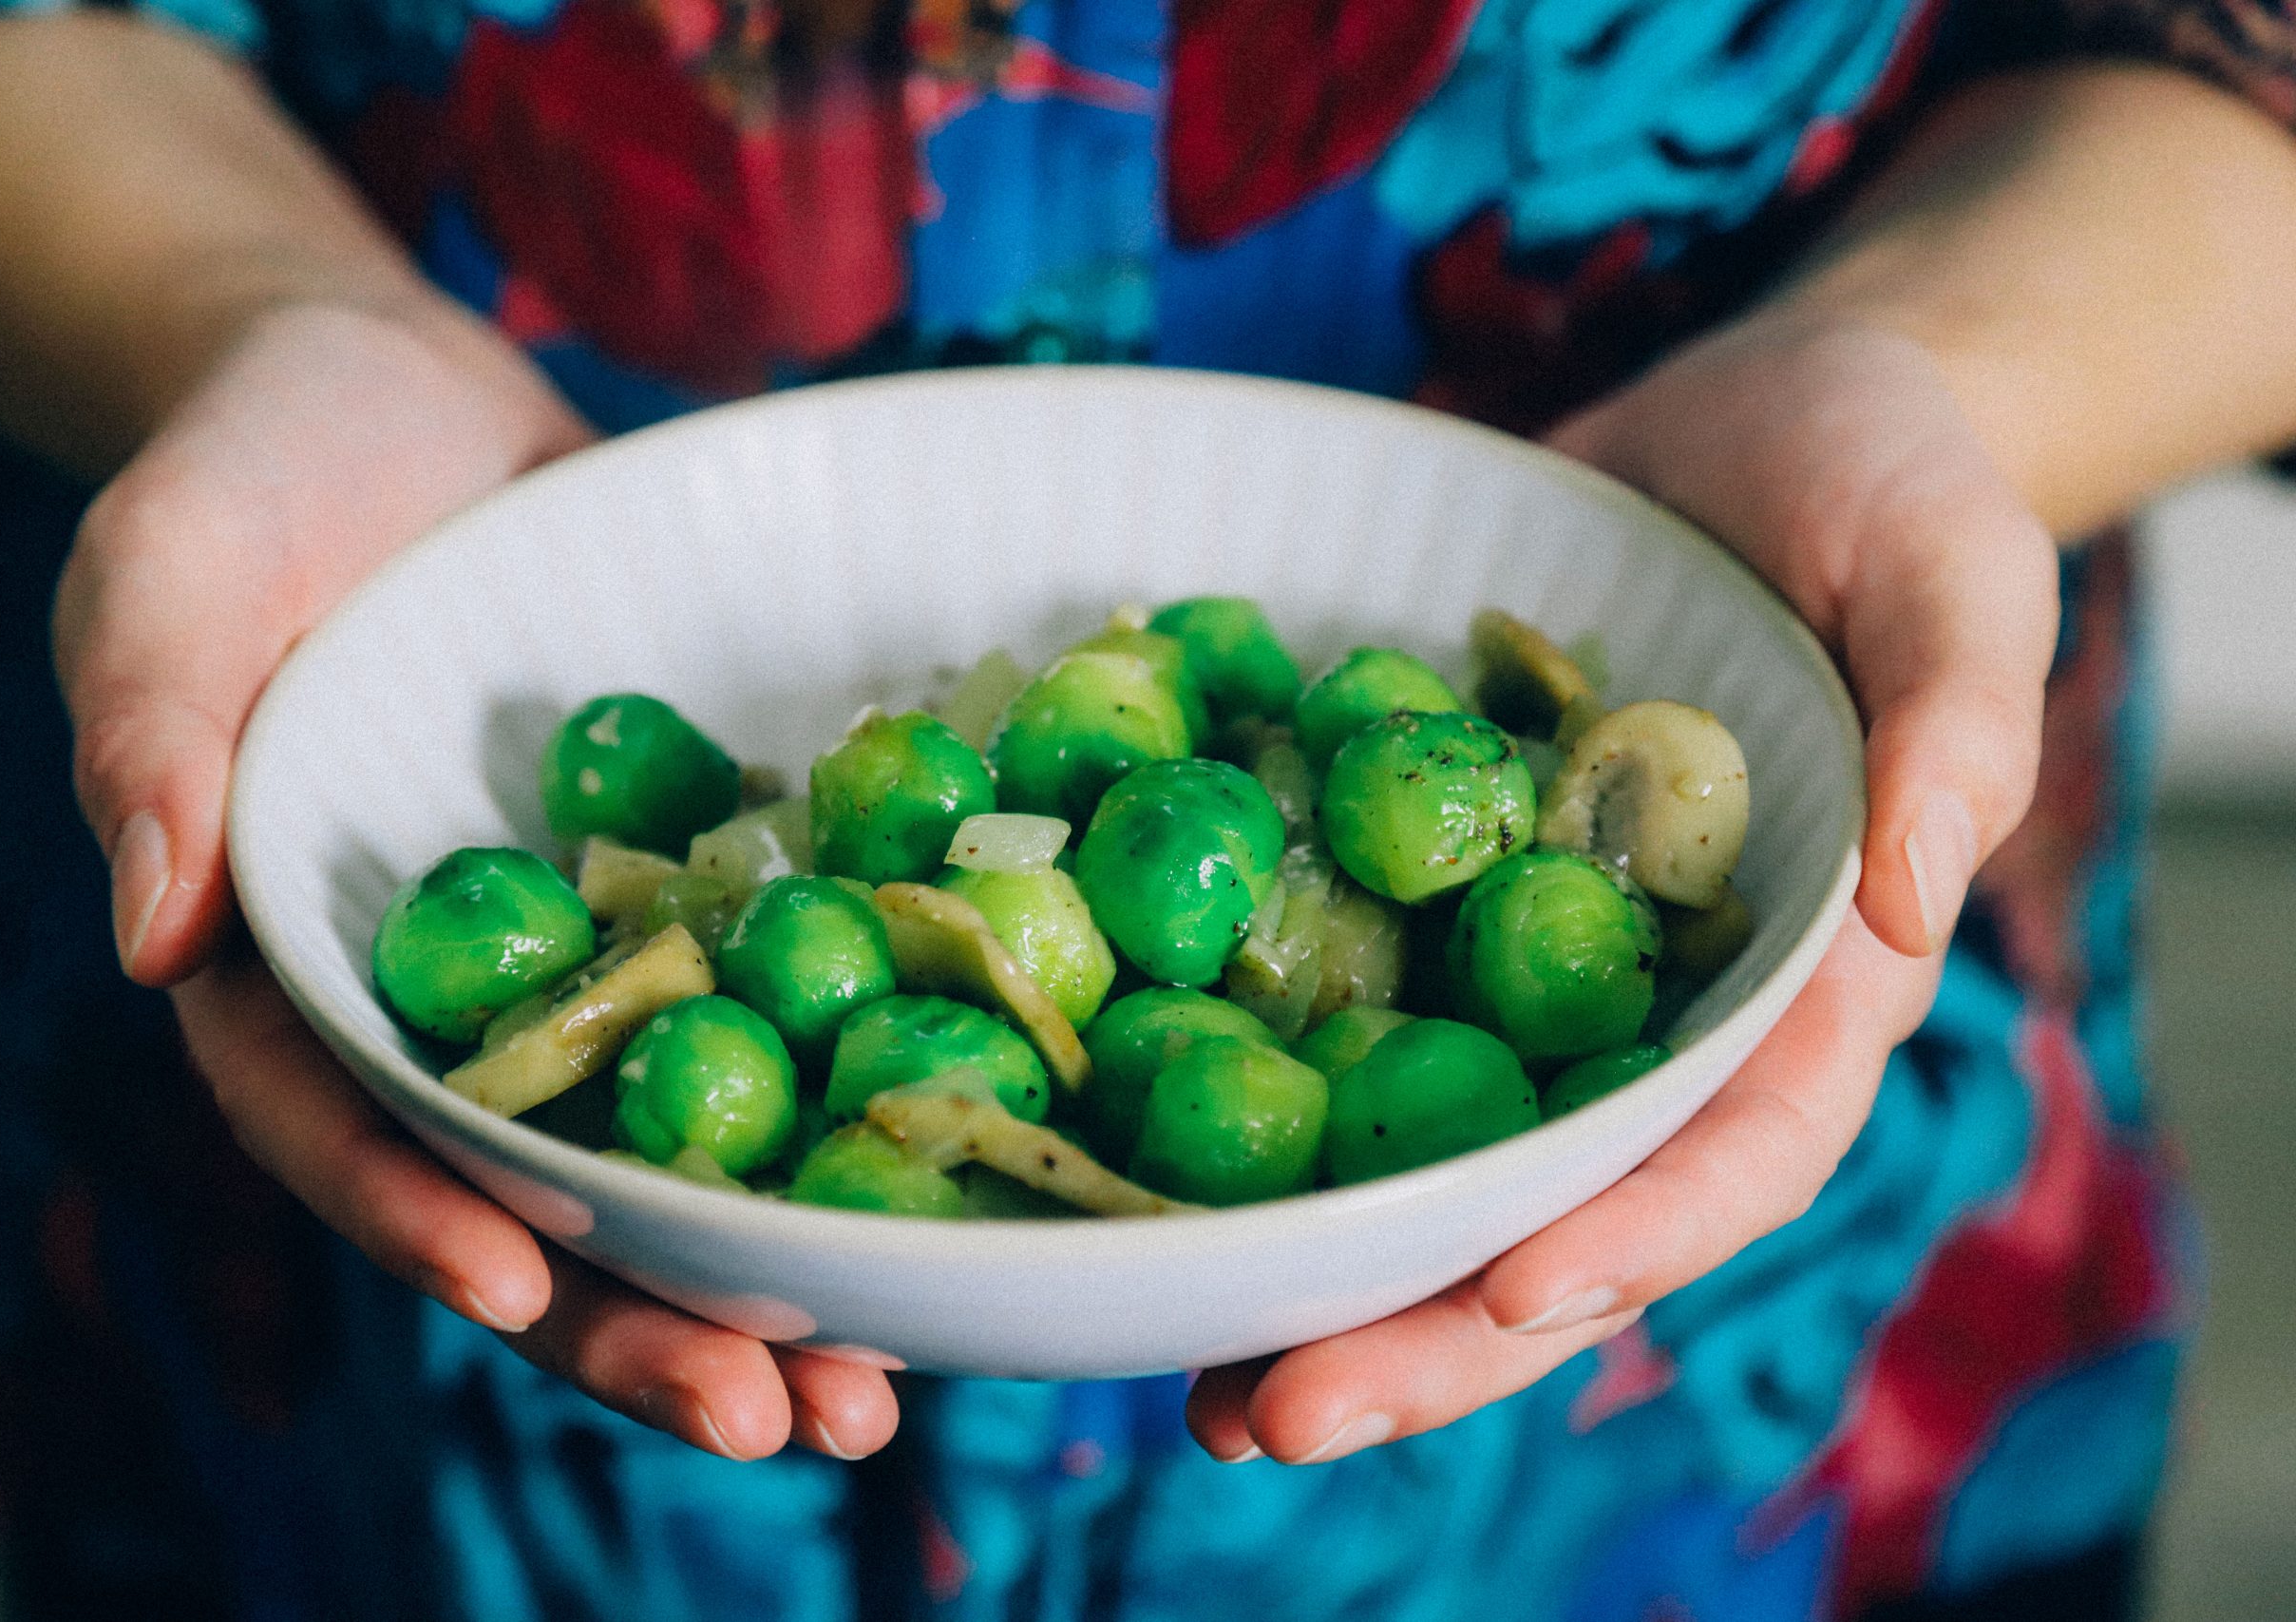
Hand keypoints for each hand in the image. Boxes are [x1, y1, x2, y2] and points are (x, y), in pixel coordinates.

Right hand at [56, 297, 898, 1459]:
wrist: (416, 403)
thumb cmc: (255, 472)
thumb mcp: (171, 572)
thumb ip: (150, 736)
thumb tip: (155, 934)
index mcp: (295, 973)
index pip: (339, 1123)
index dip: (421, 1210)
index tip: (519, 1284)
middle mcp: (454, 1005)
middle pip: (535, 1194)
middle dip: (642, 1320)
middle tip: (774, 1418)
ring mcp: (591, 965)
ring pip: (674, 1153)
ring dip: (770, 1283)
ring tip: (879, 1398)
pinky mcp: (708, 900)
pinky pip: (782, 1016)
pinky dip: (856, 1105)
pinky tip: (957, 1193)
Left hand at [1187, 318, 2059, 1463]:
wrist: (1743, 421)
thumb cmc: (1891, 488)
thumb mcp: (1958, 576)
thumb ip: (1955, 728)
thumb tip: (1901, 898)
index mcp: (1798, 985)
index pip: (1737, 1150)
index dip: (1637, 1235)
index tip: (1517, 1290)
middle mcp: (1649, 1014)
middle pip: (1548, 1213)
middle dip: (1422, 1333)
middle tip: (1269, 1413)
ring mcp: (1523, 969)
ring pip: (1427, 1162)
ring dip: (1312, 1279)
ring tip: (1185, 1383)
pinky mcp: (1417, 891)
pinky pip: (1334, 1009)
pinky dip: (1244, 1096)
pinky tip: (1125, 1163)